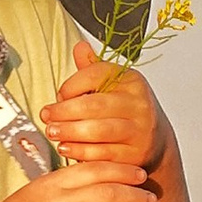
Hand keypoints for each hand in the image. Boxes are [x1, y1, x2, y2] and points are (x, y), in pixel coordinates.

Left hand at [42, 43, 159, 168]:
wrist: (155, 140)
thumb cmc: (127, 110)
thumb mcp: (115, 85)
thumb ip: (93, 68)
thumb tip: (79, 47)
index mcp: (131, 80)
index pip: (95, 75)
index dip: (70, 85)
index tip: (58, 95)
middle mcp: (138, 103)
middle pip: (93, 105)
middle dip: (64, 112)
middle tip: (46, 116)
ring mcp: (138, 130)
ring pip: (97, 131)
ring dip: (69, 132)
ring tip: (52, 132)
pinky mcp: (134, 154)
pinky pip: (102, 153)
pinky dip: (80, 152)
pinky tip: (66, 148)